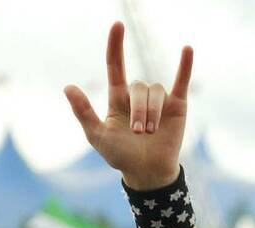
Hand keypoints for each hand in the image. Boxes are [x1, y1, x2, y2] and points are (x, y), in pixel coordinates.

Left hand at [64, 21, 191, 189]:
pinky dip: (185, 66)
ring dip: (152, 111)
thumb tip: (67, 87)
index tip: (117, 26)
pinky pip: (181, 80)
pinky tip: (187, 50)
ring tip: (150, 132)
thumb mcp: (98, 136)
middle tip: (138, 132)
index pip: (115, 66)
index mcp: (118, 99)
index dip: (115, 46)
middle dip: (139, 109)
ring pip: (155, 90)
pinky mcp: (176, 105)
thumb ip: (84, 112)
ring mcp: (158, 100)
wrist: (147, 174)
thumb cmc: (121, 157)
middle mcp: (137, 96)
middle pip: (138, 87)